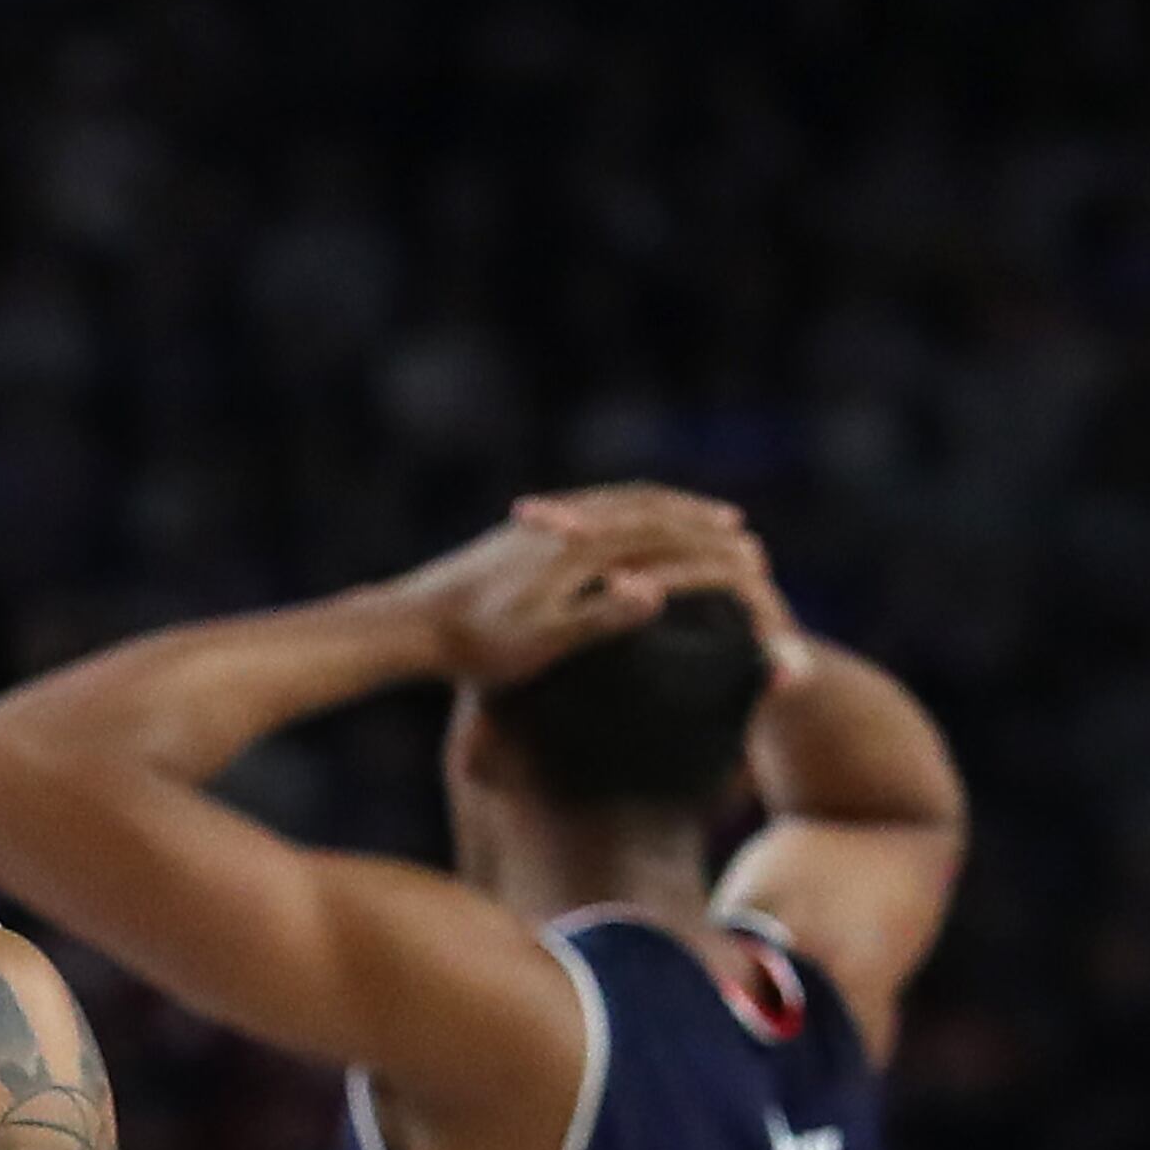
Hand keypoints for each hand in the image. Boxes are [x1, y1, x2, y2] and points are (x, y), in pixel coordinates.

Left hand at [389, 483, 783, 689]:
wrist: (405, 624)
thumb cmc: (475, 647)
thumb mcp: (544, 643)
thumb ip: (602, 617)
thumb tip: (656, 590)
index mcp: (578, 548)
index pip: (659, 530)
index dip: (705, 538)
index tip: (744, 543)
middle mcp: (561, 525)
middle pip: (641, 505)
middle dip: (690, 512)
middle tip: (731, 522)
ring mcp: (536, 524)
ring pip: (611, 502)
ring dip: (655, 506)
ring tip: (682, 519)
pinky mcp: (514, 534)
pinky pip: (583, 510)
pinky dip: (616, 512)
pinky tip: (615, 532)